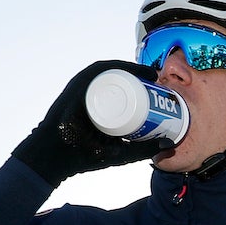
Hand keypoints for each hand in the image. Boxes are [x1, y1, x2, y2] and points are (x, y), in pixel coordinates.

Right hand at [13, 60, 170, 185]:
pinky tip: (133, 68)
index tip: (162, 90)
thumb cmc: (84, 157)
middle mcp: (94, 93)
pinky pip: (100, 70)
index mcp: (103, 106)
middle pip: (122, 80)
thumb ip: (143, 150)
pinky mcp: (78, 84)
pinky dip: (117, 66)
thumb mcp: (121, 154)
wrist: (56, 157)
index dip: (145, 87)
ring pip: (112, 72)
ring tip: (151, 75)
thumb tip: (169, 145)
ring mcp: (85, 87)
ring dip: (134, 69)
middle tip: (160, 83)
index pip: (126, 91)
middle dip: (143, 78)